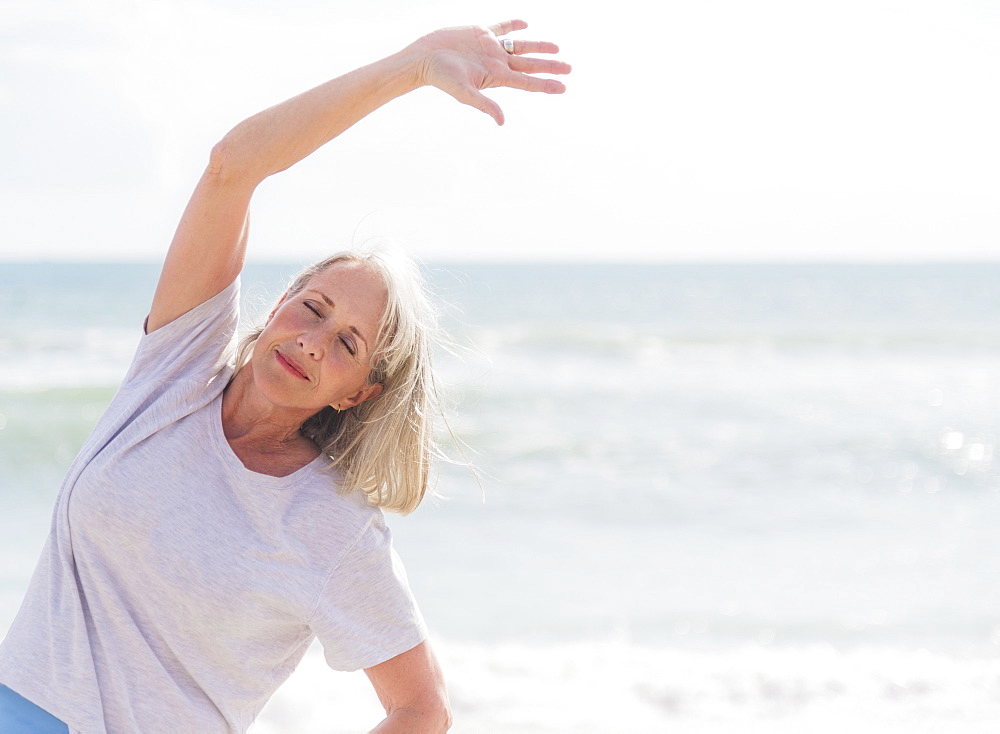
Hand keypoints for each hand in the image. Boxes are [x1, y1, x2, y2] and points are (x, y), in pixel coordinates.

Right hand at [413, 19, 570, 124]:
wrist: (424, 58)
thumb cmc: (442, 77)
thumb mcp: (465, 93)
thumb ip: (484, 105)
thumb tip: (502, 122)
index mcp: (497, 76)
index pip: (527, 82)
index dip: (546, 84)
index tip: (564, 87)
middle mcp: (497, 62)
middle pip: (529, 65)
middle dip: (550, 66)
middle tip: (570, 68)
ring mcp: (490, 47)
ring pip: (520, 46)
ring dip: (538, 47)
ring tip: (556, 48)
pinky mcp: (480, 32)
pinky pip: (501, 27)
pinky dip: (513, 25)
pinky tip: (525, 25)